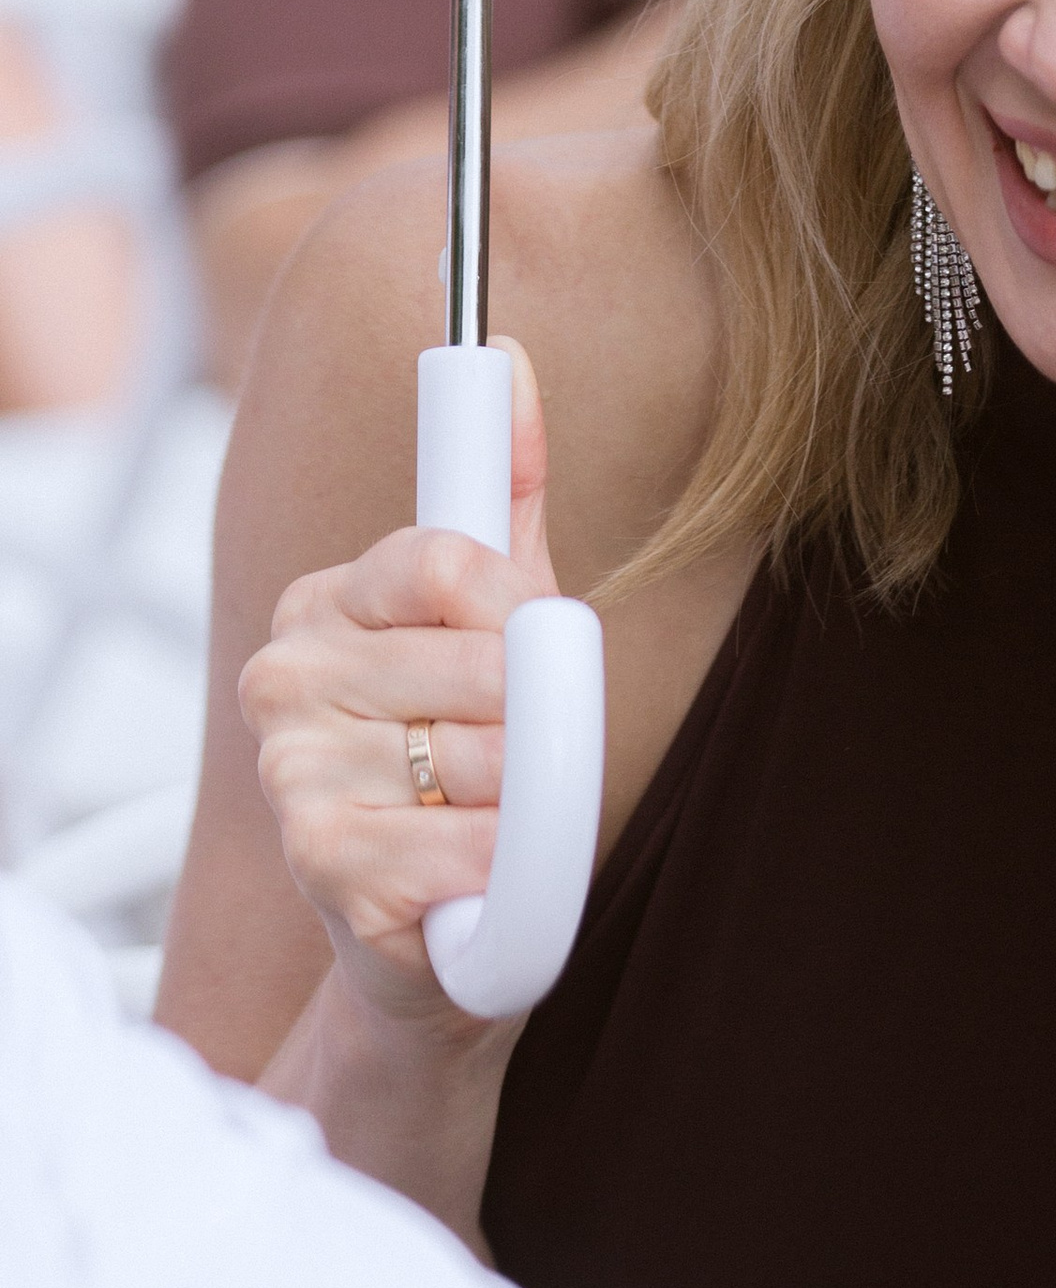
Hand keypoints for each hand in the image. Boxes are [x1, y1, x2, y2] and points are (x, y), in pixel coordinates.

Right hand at [239, 339, 557, 1034]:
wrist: (439, 929)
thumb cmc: (473, 760)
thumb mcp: (504, 611)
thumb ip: (506, 484)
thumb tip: (508, 358)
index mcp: (329, 600)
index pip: (455, 560)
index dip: (527, 612)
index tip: (537, 645)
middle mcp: (286, 674)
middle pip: (488, 662)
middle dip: (538, 721)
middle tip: (512, 758)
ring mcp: (290, 769)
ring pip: (489, 757)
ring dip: (525, 801)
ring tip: (488, 819)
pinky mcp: (320, 861)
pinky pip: (475, 842)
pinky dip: (502, 869)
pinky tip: (466, 880)